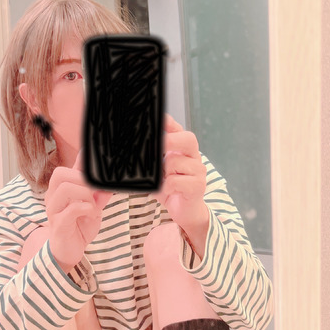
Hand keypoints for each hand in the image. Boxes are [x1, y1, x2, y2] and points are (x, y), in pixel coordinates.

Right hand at [46, 152, 112, 271]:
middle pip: (60, 173)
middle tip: (94, 192)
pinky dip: (86, 208)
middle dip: (82, 179)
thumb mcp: (94, 208)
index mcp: (62, 190)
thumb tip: (111, 182)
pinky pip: (71, 209)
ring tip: (93, 206)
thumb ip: (100, 195)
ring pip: (65, 188)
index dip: (82, 157)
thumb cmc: (79, 227)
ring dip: (85, 194)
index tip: (93, 148)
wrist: (69, 252)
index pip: (69, 167)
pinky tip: (92, 213)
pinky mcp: (58, 224)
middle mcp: (54, 196)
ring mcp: (53, 210)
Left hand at [156, 115, 208, 250]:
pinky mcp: (198, 186)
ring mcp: (198, 170)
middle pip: (188, 139)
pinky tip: (169, 191)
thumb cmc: (170, 187)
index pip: (178, 128)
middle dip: (169, 140)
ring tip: (162, 181)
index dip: (168, 122)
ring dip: (163, 173)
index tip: (156, 118)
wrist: (184, 210)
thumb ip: (151, 158)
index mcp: (183, 148)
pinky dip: (166, 187)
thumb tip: (131, 150)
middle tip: (156, 148)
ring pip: (176, 162)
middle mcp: (194, 156)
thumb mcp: (158, 170)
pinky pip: (175, 182)